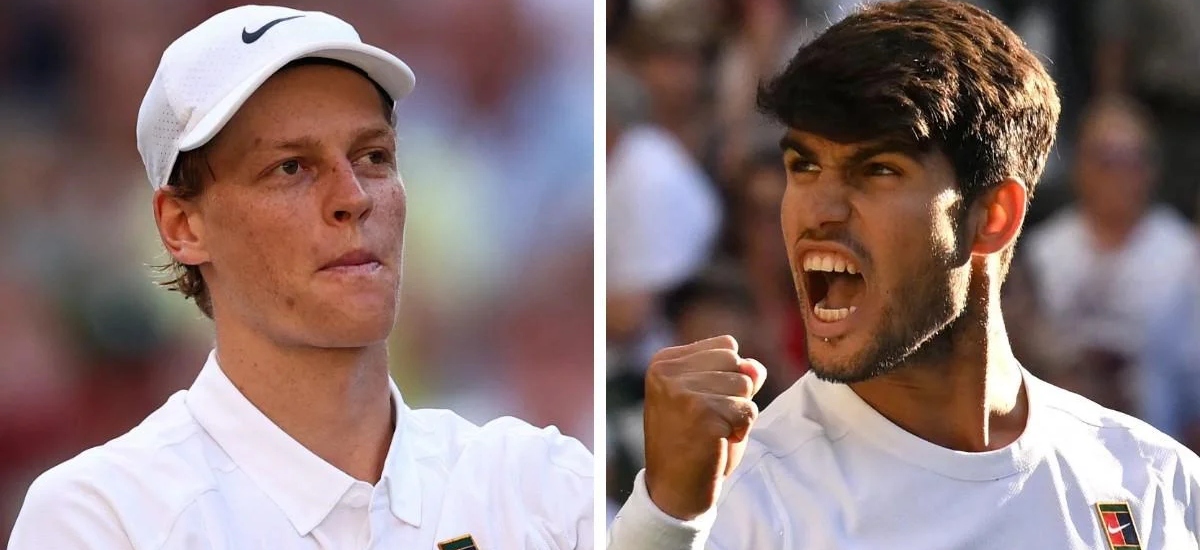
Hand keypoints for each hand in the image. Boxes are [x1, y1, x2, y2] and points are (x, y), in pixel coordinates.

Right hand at [642, 335, 766, 519]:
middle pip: (736, 362)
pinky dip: (742, 429)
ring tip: (712, 431)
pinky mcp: (703, 413)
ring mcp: (684, 392)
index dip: (728, 376)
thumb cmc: (693, 442)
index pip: (726, 345)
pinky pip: (748, 410)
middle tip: (709, 420)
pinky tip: (717, 442)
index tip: (703, 403)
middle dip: (735, 393)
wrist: (674, 489)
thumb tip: (756, 367)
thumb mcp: (712, 397)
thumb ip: (735, 374)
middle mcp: (668, 372)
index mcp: (664, 361)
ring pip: (745, 384)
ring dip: (739, 413)